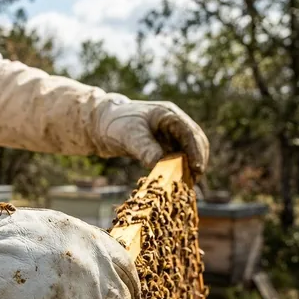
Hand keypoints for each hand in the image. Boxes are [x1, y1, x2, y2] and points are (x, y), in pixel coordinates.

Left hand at [93, 94, 209, 175]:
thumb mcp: (130, 136)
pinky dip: (180, 168)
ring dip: (190, 166)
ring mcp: (170, 133)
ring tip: (187, 185)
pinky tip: (177, 182)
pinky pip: (178, 157)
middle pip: (195, 141)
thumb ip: (145, 148)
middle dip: (197, 160)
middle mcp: (173, 122)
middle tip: (194, 181)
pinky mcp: (164, 144)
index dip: (196, 151)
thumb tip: (160, 164)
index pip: (189, 133)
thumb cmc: (116, 125)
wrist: (101, 125)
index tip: (197, 169)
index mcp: (168, 114)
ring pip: (188, 150)